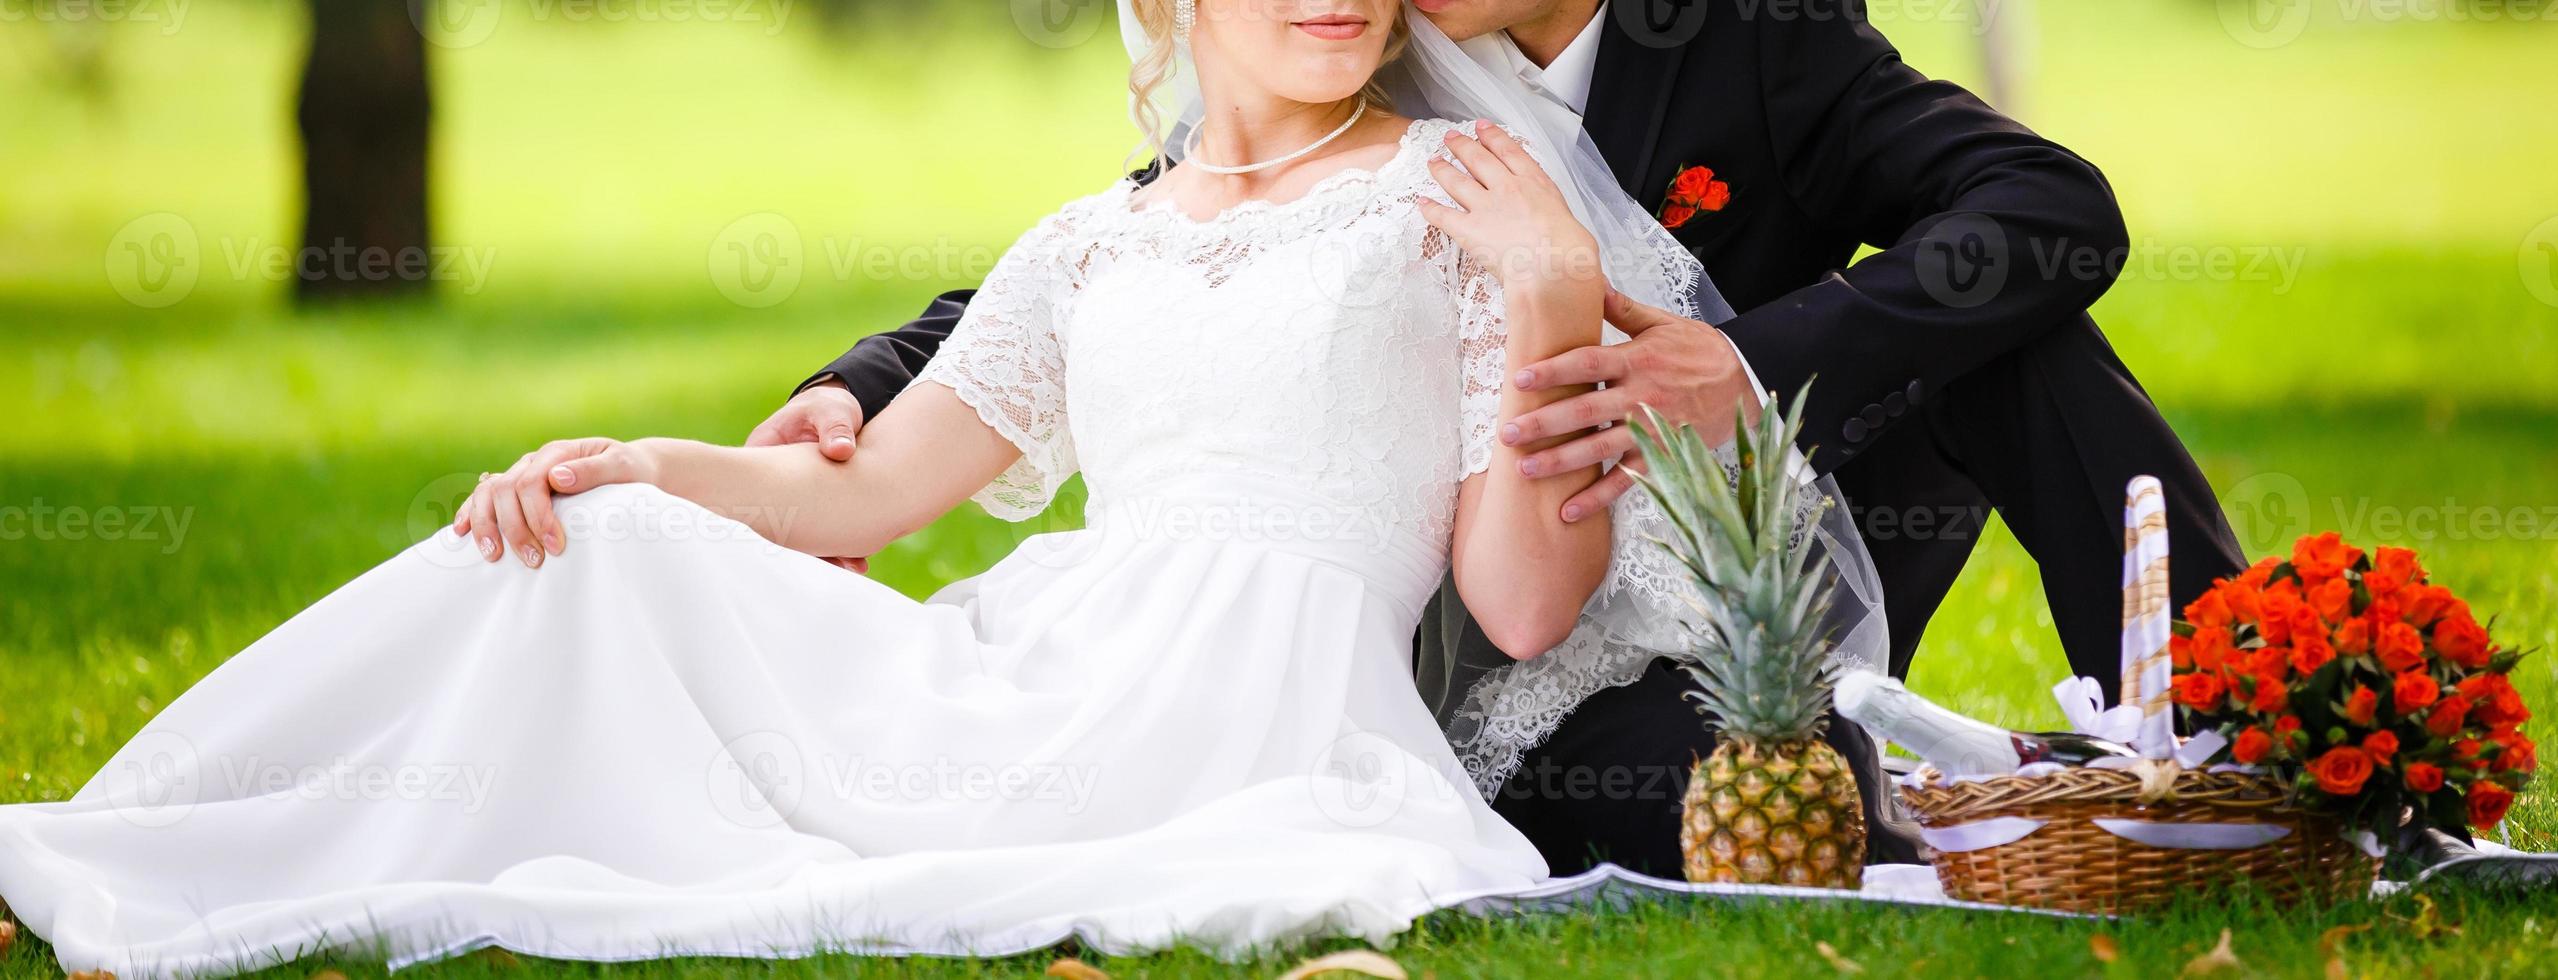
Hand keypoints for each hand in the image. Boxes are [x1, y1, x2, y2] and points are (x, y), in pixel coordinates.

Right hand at [453, 437, 658, 567]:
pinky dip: (469, 513)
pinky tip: (461, 533)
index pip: (532, 482)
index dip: (538, 516)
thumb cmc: (631, 471)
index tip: (557, 547)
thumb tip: (557, 478)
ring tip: (494, 556)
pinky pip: (483, 498)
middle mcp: (534, 461)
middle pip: (505, 490)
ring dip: (485, 525)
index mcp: (557, 453)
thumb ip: (594, 470)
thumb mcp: (623, 466)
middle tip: (535, 562)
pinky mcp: (516, 491)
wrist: (633, 469)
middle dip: (516, 529)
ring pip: (487, 493)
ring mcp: (521, 474)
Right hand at [745, 379, 871, 572]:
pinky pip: (818, 527)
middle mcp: (771, 479)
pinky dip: (836, 542)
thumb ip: (835, 427)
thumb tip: (840, 450)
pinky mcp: (809, 504)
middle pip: (780, 521)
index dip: (777, 520)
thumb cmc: (828, 407)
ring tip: (854, 565)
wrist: (839, 411)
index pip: (758, 493)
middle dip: (807, 545)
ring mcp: (790, 496)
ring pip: (801, 530)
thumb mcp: (831, 410)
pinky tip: (857, 558)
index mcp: (762, 452)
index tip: (805, 542)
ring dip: (826, 549)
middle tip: (839, 561)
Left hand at [1416, 121, 1603, 305]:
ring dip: (1442, 170)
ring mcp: (1487, 207)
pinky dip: (1430, 209)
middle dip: (1462, 146)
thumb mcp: (1568, 219)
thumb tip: (1553, 224)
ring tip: (1432, 162)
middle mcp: (1507, 188)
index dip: (1492, 136)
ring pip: (1457, 181)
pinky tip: (1422, 203)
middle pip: (1478, 160)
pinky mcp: (1470, 230)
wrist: (1554, 265)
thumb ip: (1553, 214)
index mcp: (1534, 183)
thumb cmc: (1569, 248)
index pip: (1508, 151)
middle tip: (1450, 137)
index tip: (1481, 127)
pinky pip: (1443, 217)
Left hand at [1505, 288, 1760, 521]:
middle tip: (1507, 432)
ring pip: (1599, 449)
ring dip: (1560, 462)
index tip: (1520, 378)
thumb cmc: (1700, 351)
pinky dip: (1597, 498)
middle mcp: (1641, 395)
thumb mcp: (1663, 324)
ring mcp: (1651, 429)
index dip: (1553, 371)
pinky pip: (1626, 481)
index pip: (1587, 363)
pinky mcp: (1662, 455)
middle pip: (1585, 410)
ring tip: (1525, 470)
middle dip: (1544, 423)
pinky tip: (1567, 511)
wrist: (1746, 383)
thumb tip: (1590, 280)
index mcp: (1637, 359)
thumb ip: (1622, 309)